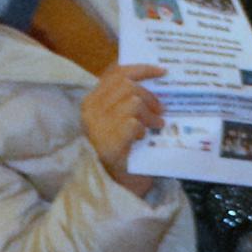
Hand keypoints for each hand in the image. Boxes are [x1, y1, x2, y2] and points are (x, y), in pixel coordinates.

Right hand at [79, 62, 163, 187]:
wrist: (119, 183)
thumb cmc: (124, 147)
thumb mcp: (123, 117)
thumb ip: (129, 98)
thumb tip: (156, 75)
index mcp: (92, 101)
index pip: (115, 72)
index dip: (140, 68)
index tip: (161, 71)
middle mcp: (90, 111)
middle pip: (127, 84)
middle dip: (149, 94)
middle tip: (161, 109)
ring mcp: (97, 127)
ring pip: (132, 101)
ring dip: (150, 113)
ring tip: (156, 125)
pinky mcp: (108, 144)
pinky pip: (133, 122)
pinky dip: (143, 127)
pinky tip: (143, 137)